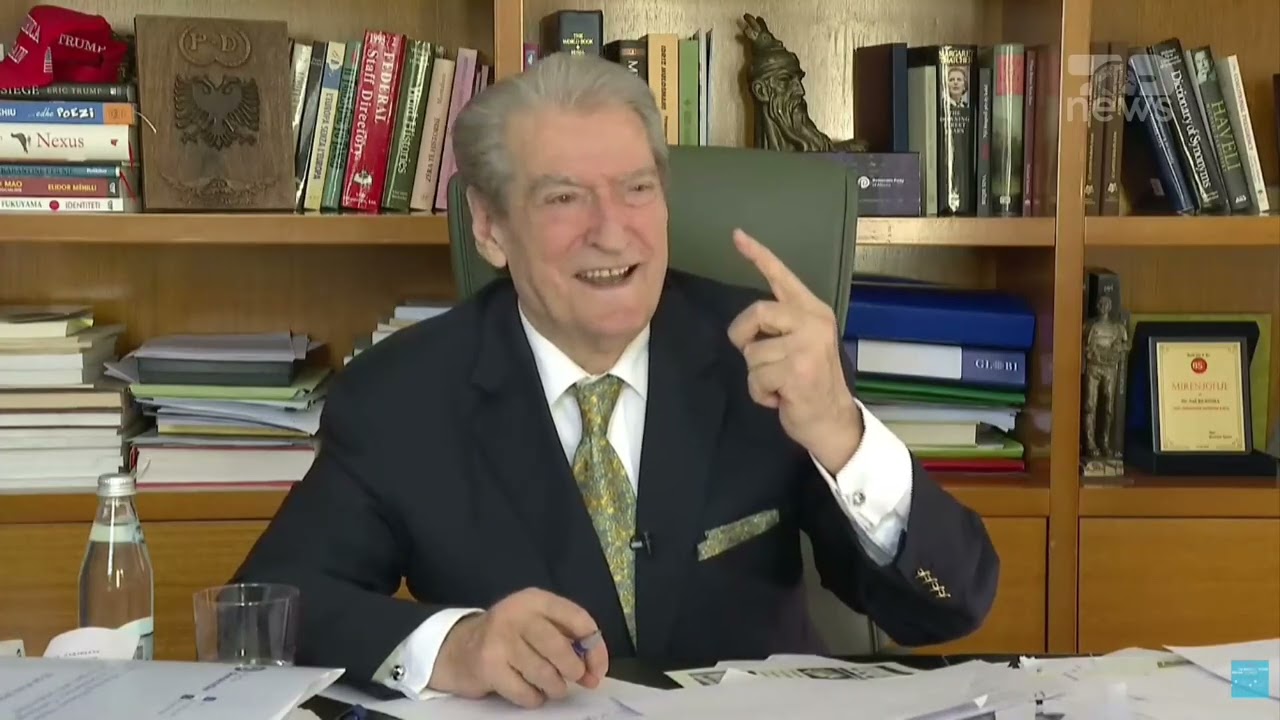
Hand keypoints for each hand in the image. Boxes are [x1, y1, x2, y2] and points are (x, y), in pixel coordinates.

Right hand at [429, 587, 607, 707]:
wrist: (459, 649)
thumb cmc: (509, 638)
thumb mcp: (536, 623)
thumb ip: (567, 637)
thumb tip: (594, 670)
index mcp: (536, 599)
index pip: (578, 620)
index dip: (595, 649)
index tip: (596, 670)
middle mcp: (517, 613)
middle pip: (560, 649)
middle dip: (574, 670)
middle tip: (573, 679)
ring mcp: (500, 640)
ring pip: (545, 673)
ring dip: (554, 687)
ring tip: (550, 686)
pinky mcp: (488, 666)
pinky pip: (526, 692)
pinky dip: (534, 698)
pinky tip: (530, 691)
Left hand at [727, 228, 863, 471]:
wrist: (833, 421)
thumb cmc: (812, 384)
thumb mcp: (803, 345)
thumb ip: (781, 326)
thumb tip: (747, 324)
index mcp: (813, 311)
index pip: (782, 277)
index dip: (758, 255)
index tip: (737, 235)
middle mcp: (813, 322)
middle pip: (756, 312)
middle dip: (744, 336)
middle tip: (756, 356)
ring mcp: (807, 346)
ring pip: (752, 352)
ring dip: (757, 375)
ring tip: (780, 384)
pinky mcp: (797, 371)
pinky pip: (756, 378)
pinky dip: (761, 394)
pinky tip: (781, 397)